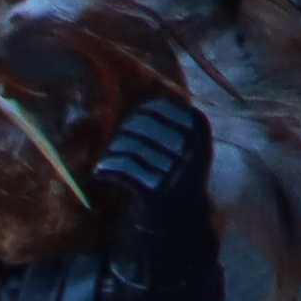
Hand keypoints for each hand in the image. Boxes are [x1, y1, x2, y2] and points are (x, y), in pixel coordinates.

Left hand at [85, 92, 208, 215]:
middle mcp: (191, 148)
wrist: (180, 220)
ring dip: (112, 153)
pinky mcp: (155, 191)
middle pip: (141, 126)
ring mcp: (174, 170)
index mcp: (199, 129)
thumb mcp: (187, 141)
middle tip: (116, 143)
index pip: (160, 108)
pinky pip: (123, 170)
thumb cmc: (176, 171)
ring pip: (129, 148)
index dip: (140, 113)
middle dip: (123, 133)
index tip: (130, 122)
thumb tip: (137, 80)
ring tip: (107, 158)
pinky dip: (107, 170)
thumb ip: (171, 117)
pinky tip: (100, 173)